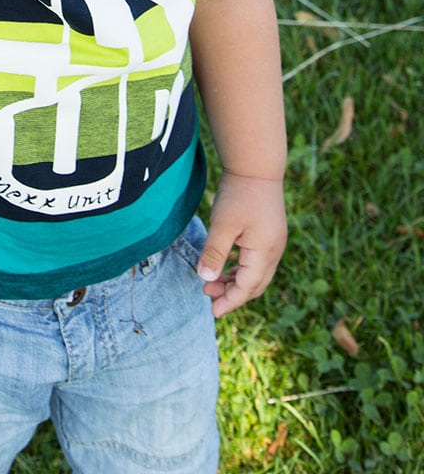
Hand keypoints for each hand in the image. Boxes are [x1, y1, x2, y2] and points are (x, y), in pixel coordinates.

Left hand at [196, 171, 286, 318]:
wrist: (256, 166)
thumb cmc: (239, 194)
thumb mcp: (222, 224)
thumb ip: (214, 252)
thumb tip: (205, 278)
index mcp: (264, 252)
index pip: (247, 287)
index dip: (230, 301)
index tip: (213, 312)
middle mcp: (274, 251)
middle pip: (255, 285)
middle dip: (232, 294)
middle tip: (208, 295)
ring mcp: (274, 242)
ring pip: (257, 273)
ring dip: (236, 281)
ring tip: (212, 282)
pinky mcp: (270, 234)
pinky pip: (257, 261)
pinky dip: (242, 269)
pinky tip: (226, 266)